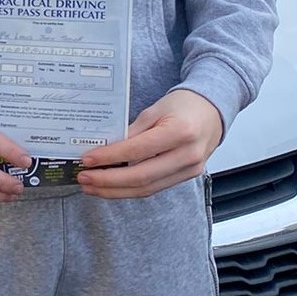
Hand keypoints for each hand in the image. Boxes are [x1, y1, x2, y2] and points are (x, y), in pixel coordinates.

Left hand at [76, 88, 222, 198]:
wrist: (212, 111)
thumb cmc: (184, 105)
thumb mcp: (155, 109)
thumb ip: (132, 130)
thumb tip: (105, 148)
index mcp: (180, 132)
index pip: (137, 151)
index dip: (109, 157)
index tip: (87, 159)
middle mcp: (187, 156)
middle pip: (141, 177)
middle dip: (108, 181)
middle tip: (83, 178)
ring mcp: (189, 170)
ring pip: (147, 189)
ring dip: (115, 191)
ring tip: (91, 186)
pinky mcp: (186, 178)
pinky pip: (154, 188)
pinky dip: (130, 189)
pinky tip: (112, 187)